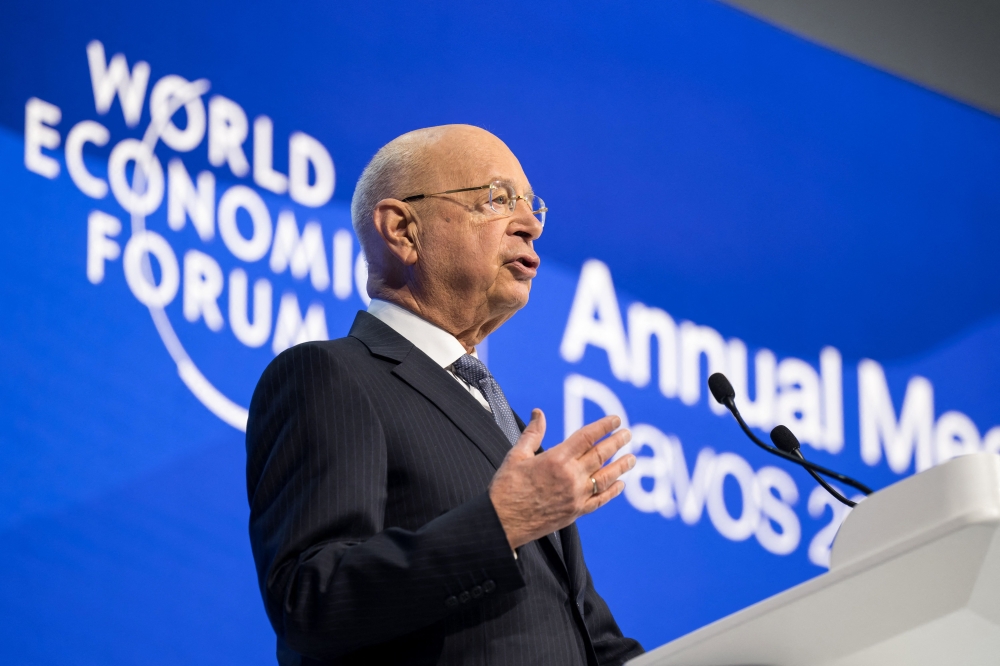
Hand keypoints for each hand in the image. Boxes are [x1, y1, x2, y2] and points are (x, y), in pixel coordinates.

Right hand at [488, 409, 634, 549]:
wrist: (502, 523)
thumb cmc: (506, 488)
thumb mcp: (516, 455)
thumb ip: (533, 434)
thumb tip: (540, 413)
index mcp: (556, 459)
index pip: (587, 437)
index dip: (603, 426)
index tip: (615, 419)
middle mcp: (570, 476)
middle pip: (601, 454)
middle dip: (617, 442)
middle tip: (628, 434)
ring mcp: (576, 496)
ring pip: (606, 477)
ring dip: (621, 466)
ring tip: (632, 458)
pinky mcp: (576, 512)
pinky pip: (600, 500)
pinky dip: (612, 492)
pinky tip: (620, 485)